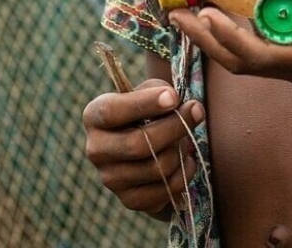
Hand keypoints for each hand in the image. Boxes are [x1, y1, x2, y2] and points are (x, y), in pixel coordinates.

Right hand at [82, 79, 204, 216]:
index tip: (173, 96)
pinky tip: (186, 158)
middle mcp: (96, 150)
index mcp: (95, 117)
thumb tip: (177, 106)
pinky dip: (185, 172)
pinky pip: (166, 190)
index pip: (112, 112)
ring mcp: (111, 179)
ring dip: (181, 149)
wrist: (146, 143)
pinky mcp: (130, 200)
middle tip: (196, 110)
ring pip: (157, 167)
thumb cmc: (148, 109)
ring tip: (186, 137)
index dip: (144, 103)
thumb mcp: (149, 90)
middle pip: (138, 144)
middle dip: (175, 126)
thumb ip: (159, 91)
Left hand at [169, 0, 291, 100]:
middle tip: (175, 12)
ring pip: (252, 61)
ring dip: (221, 39)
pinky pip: (270, 57)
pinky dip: (246, 39)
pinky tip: (241, 16)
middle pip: (240, 64)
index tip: (203, 12)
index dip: (224, 39)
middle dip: (205, 40)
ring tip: (196, 11)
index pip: (254, 58)